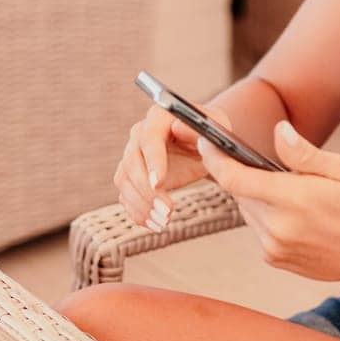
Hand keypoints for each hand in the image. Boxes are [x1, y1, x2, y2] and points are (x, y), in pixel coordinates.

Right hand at [113, 102, 230, 231]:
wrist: (202, 146)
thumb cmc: (209, 134)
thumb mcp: (214, 127)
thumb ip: (198, 128)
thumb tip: (178, 127)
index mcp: (159, 116)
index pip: (149, 137)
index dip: (152, 160)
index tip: (159, 183)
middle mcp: (140, 133)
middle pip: (132, 161)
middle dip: (147, 190)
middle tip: (166, 211)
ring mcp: (132, 154)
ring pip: (124, 180)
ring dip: (140, 204)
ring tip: (163, 221)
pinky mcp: (131, 176)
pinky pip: (125, 195)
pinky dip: (137, 212)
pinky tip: (154, 224)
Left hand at [195, 119, 339, 284]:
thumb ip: (303, 153)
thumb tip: (278, 131)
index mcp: (291, 199)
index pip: (235, 179)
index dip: (215, 160)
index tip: (206, 145)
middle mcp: (277, 227)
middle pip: (241, 194)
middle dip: (246, 177)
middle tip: (269, 168)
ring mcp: (274, 247)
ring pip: (248, 212)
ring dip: (258, 199)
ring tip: (289, 193)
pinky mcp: (275, 259)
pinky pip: (259, 230)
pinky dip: (267, 218)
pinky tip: (294, 216)